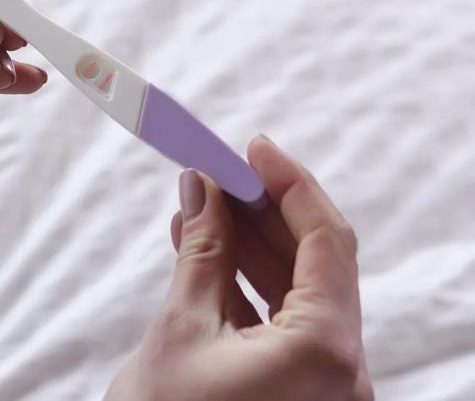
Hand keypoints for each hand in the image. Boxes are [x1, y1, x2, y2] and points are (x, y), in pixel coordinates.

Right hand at [105, 137, 372, 400]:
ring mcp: (322, 385)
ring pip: (296, 292)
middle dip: (263, 209)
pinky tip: (201, 248)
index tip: (252, 145)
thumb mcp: (181, 327)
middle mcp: (341, 370)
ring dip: (248, 243)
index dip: (289, 184)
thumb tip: (202, 187)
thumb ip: (201, 249)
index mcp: (326, 351)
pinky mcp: (297, 393)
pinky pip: (280, 323)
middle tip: (218, 166)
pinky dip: (244, 283)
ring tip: (199, 201)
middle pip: (315, 263)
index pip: (327, 241)